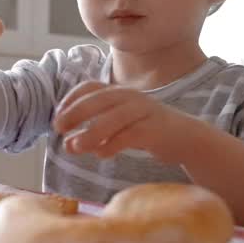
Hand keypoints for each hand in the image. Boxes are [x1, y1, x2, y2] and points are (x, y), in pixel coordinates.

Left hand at [52, 81, 192, 161]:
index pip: (89, 87)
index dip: (70, 100)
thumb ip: (96, 130)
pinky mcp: (155, 128)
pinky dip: (112, 144)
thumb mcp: (120, 124)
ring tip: (74, 146)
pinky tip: (101, 154)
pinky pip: (130, 135)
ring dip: (90, 133)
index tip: (57, 117)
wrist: (186, 137)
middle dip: (75, 113)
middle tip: (58, 128)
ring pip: (113, 119)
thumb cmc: (147, 130)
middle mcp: (130, 97)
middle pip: (98, 100)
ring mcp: (144, 111)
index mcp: (119, 93)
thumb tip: (67, 143)